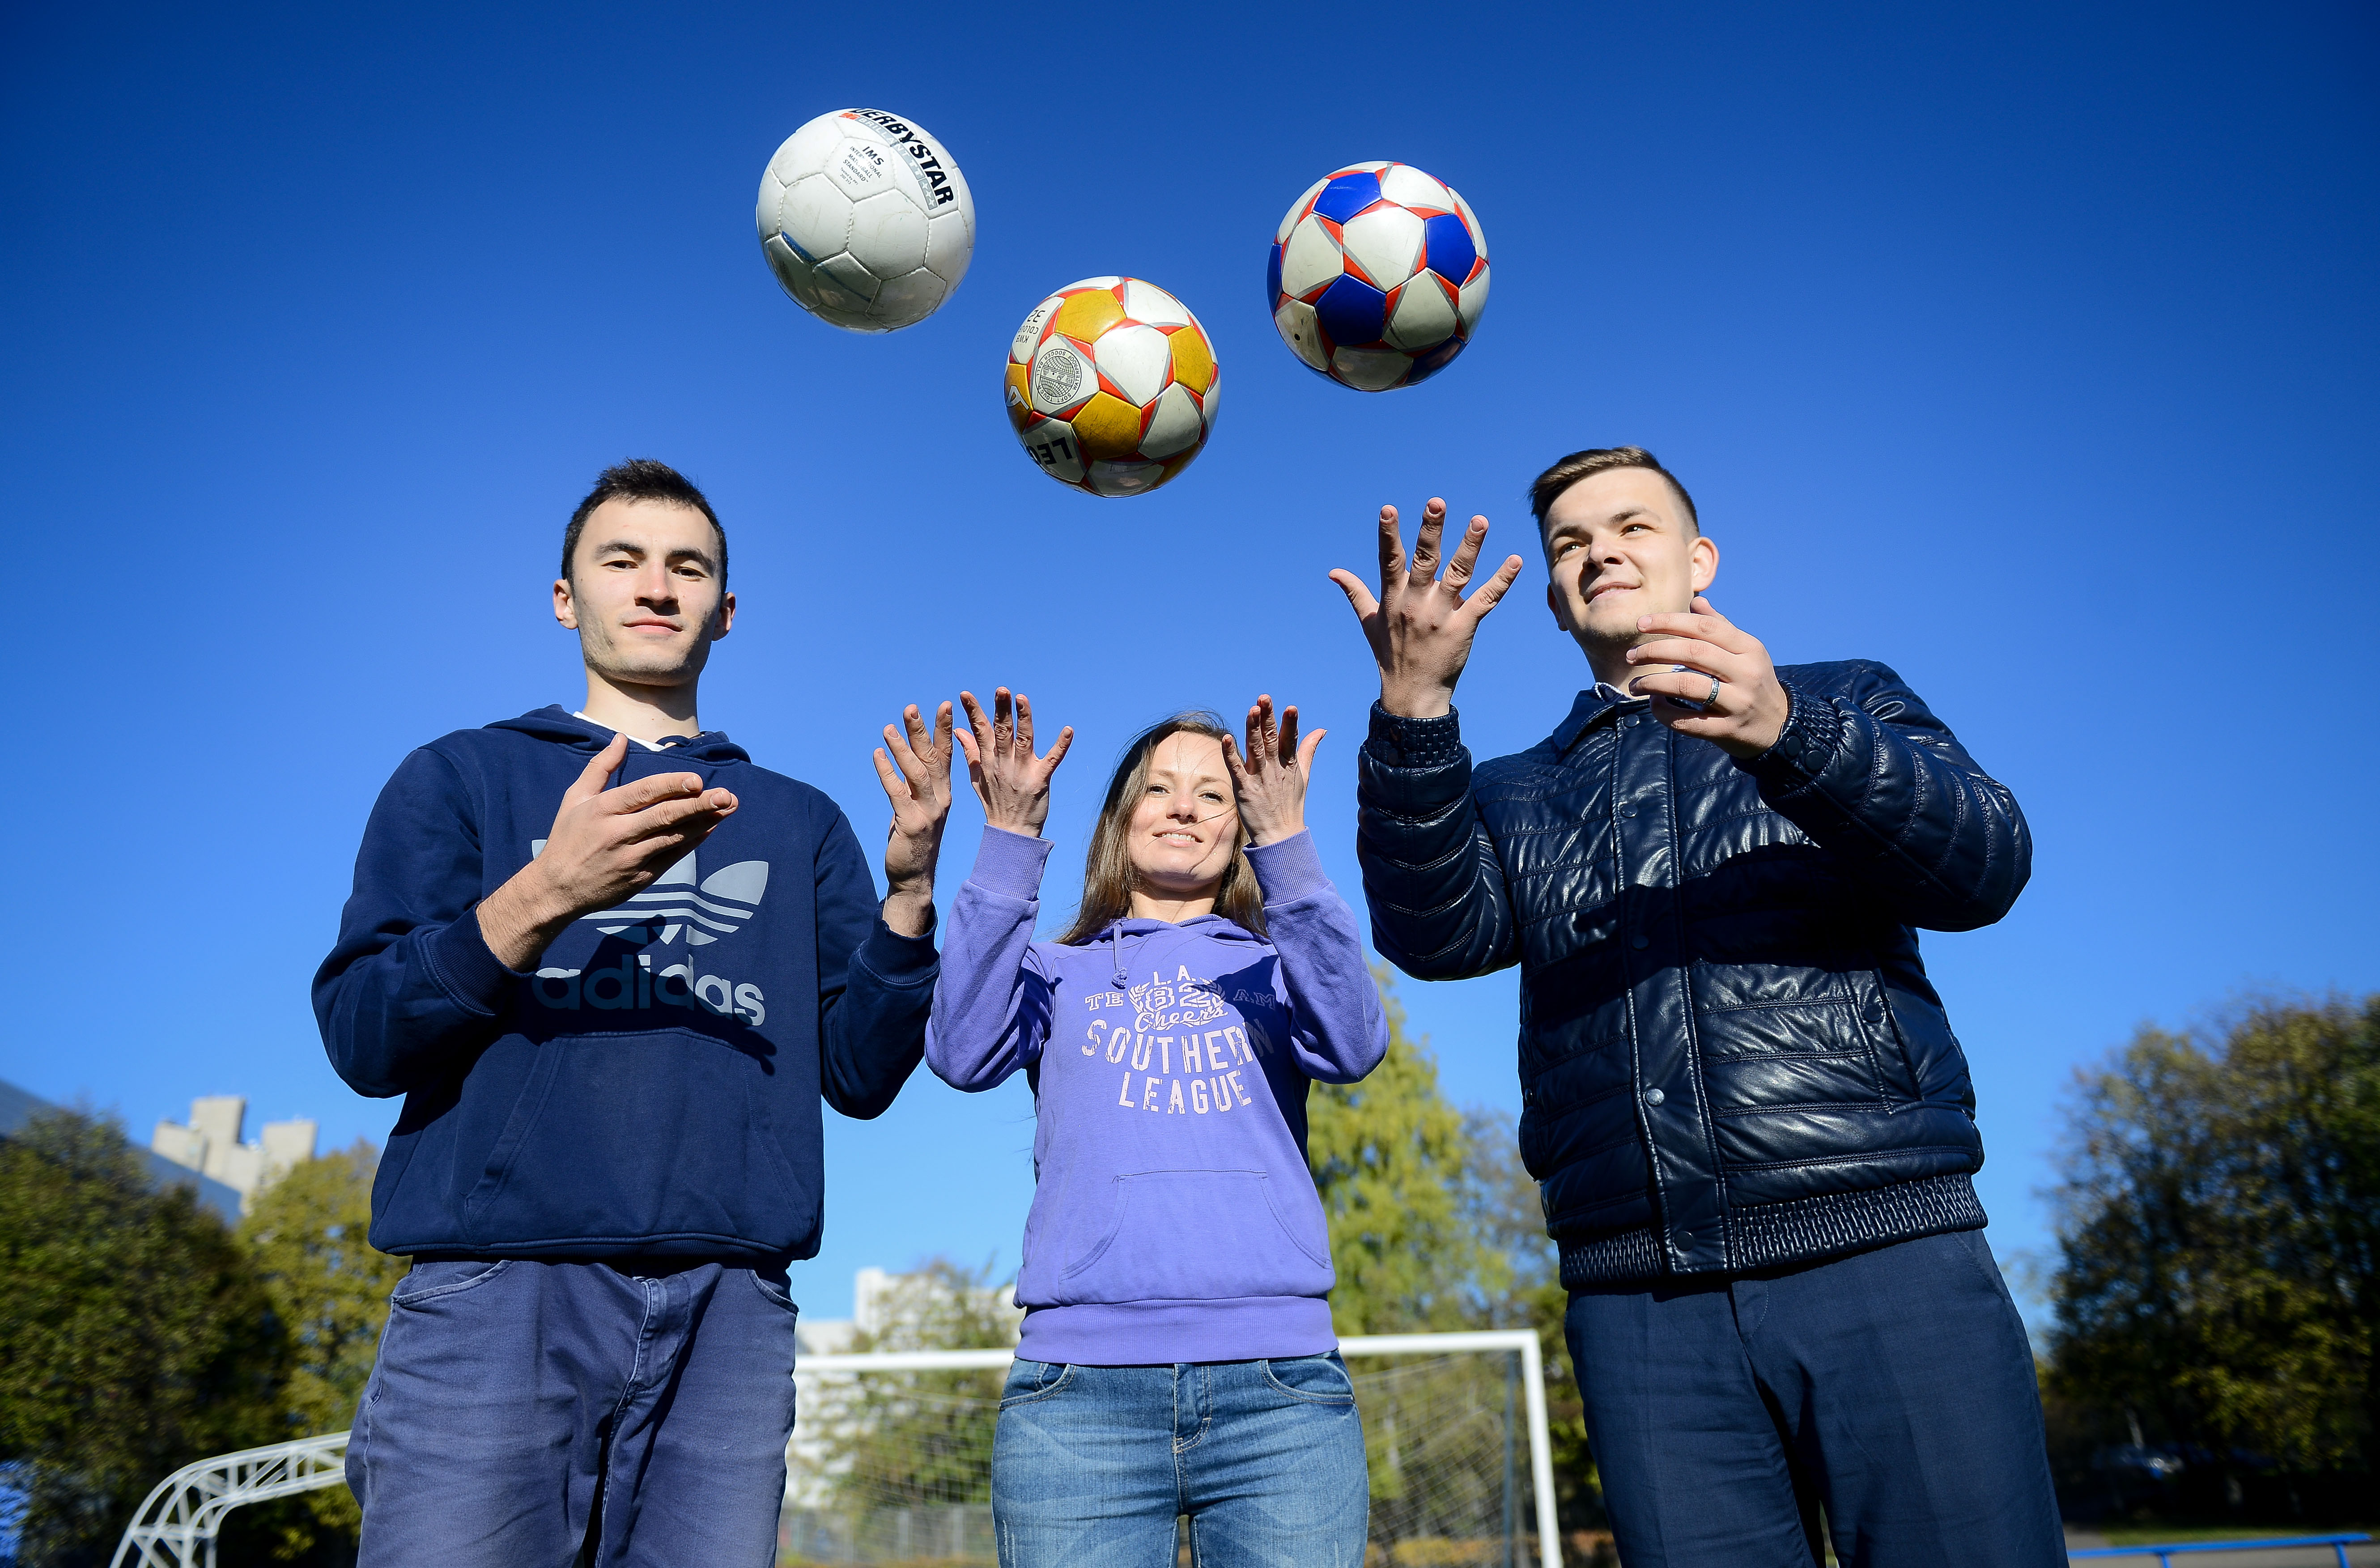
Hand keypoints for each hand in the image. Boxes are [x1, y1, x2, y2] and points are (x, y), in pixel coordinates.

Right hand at [476, 733, 738, 968]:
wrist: (557, 889)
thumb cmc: (567, 838)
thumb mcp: (575, 798)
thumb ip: (600, 767)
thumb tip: (621, 738)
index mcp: (603, 810)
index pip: (643, 793)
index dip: (672, 786)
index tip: (697, 780)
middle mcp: (618, 834)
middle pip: (665, 816)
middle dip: (699, 805)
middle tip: (726, 795)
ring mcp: (632, 858)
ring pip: (674, 836)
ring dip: (704, 821)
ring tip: (728, 806)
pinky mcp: (641, 878)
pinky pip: (673, 856)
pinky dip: (694, 840)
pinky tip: (711, 826)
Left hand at [871, 702, 953, 937]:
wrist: (914, 877)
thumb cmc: (914, 840)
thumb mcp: (917, 807)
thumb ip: (914, 784)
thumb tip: (904, 757)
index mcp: (944, 793)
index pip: (947, 755)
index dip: (945, 730)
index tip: (944, 705)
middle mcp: (940, 800)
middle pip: (933, 759)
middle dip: (923, 731)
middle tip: (912, 708)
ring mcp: (927, 812)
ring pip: (917, 773)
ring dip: (903, 748)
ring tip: (888, 728)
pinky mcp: (910, 824)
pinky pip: (898, 793)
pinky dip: (887, 772)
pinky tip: (877, 755)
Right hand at [955, 688, 1071, 835]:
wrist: (1011, 832)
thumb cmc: (994, 802)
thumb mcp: (977, 777)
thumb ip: (970, 751)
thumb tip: (959, 730)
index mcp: (988, 761)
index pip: (979, 731)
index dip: (973, 712)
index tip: (965, 694)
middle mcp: (1004, 763)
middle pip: (1001, 732)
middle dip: (1000, 710)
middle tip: (1001, 690)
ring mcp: (1022, 771)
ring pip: (1023, 740)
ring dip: (1023, 719)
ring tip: (1021, 698)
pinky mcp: (1041, 780)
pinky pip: (1052, 760)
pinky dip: (1061, 745)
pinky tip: (1069, 730)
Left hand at [1221, 694, 1322, 846]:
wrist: (1280, 835)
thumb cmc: (1290, 803)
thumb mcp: (1302, 774)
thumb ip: (1308, 750)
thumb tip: (1321, 730)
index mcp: (1289, 764)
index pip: (1289, 739)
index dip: (1290, 723)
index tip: (1290, 707)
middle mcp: (1274, 769)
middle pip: (1270, 739)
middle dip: (1268, 718)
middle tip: (1264, 698)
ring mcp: (1259, 778)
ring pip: (1255, 749)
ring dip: (1252, 729)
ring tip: (1251, 710)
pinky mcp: (1243, 788)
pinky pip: (1236, 768)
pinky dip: (1231, 754)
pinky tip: (1226, 738)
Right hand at [1328, 497, 1524, 717]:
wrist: (1413, 695)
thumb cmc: (1390, 656)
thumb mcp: (1369, 623)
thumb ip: (1355, 593)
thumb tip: (1334, 572)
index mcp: (1393, 600)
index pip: (1389, 561)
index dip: (1388, 535)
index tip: (1388, 509)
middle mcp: (1416, 604)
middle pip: (1424, 561)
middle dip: (1429, 531)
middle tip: (1436, 503)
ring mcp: (1441, 616)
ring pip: (1457, 574)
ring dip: (1470, 546)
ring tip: (1480, 520)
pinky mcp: (1464, 627)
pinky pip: (1486, 600)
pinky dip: (1502, 580)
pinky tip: (1515, 560)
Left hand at [1623, 596, 1790, 756]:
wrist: (1781, 727)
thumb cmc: (1754, 683)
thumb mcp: (1746, 652)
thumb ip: (1721, 627)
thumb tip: (1697, 601)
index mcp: (1749, 648)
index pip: (1705, 627)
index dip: (1670, 621)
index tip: (1641, 624)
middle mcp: (1746, 673)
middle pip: (1693, 652)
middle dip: (1655, 650)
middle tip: (1631, 656)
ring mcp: (1738, 703)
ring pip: (1687, 686)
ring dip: (1653, 683)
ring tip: (1636, 685)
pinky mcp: (1728, 730)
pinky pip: (1687, 722)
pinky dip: (1664, 712)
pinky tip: (1655, 704)